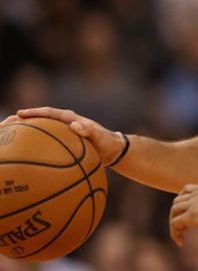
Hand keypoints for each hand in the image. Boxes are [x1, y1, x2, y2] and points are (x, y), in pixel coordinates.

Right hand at [11, 107, 126, 166]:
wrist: (112, 149)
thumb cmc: (107, 142)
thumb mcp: (100, 137)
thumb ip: (90, 130)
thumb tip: (76, 125)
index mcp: (70, 119)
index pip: (49, 113)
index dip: (34, 113)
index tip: (19, 115)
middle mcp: (64, 123)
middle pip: (38, 120)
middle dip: (20, 120)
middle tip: (4, 125)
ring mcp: (61, 132)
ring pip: (39, 130)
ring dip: (23, 133)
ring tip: (5, 138)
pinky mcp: (62, 142)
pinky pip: (44, 142)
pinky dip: (32, 146)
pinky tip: (21, 157)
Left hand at [169, 184, 197, 245]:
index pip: (185, 190)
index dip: (183, 202)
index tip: (187, 213)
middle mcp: (196, 194)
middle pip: (176, 202)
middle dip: (177, 214)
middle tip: (184, 227)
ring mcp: (192, 204)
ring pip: (173, 212)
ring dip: (174, 224)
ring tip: (182, 235)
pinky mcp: (191, 216)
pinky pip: (174, 224)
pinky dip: (174, 234)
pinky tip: (181, 242)